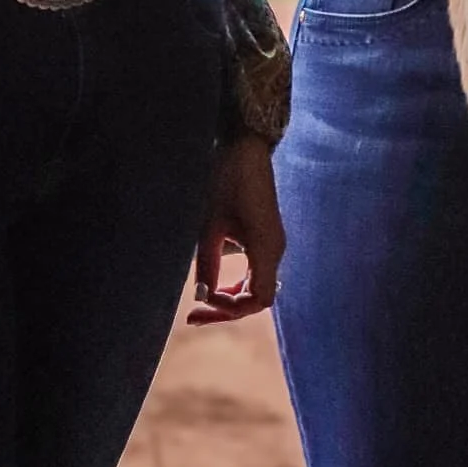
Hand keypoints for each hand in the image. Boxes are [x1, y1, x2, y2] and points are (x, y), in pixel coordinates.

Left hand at [188, 133, 285, 325]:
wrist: (246, 149)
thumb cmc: (227, 181)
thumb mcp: (210, 224)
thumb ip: (207, 262)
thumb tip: (201, 296)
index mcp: (266, 247)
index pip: (257, 299)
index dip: (230, 309)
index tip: (202, 300)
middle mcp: (275, 250)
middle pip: (257, 298)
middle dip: (225, 309)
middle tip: (192, 317)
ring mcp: (272, 244)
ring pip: (255, 287)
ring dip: (229, 298)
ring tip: (200, 304)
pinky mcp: (266, 237)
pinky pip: (254, 272)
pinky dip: (235, 284)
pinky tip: (213, 284)